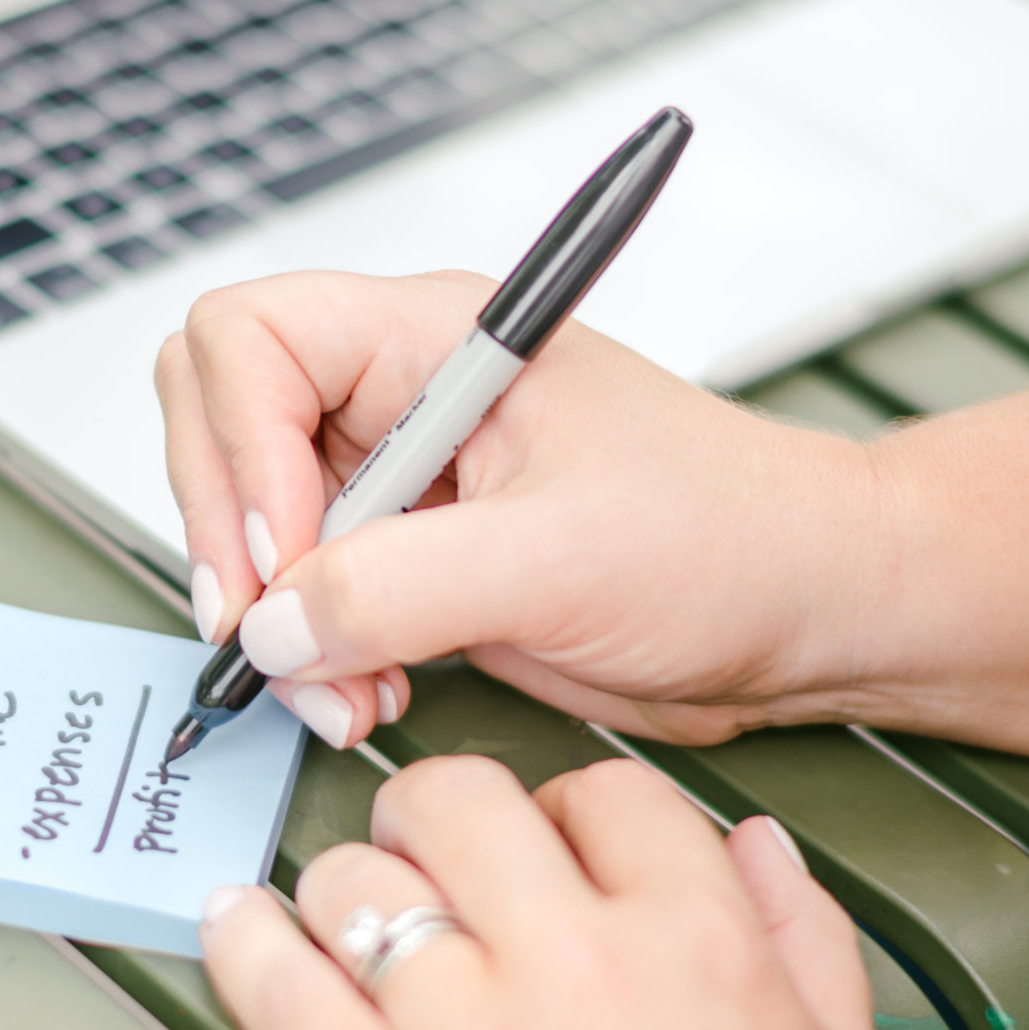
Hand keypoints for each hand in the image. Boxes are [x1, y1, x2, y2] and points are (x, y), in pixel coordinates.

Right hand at [155, 271, 879, 751]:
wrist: (809, 612)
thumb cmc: (731, 539)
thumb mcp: (557, 560)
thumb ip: (396, 587)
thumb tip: (271, 628)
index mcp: (434, 337)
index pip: (250, 339)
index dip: (237, 446)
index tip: (285, 556)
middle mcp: (402, 393)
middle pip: (219, 420)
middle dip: (233, 537)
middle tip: (274, 634)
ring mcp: (400, 475)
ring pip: (251, 521)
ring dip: (274, 617)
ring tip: (343, 689)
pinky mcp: (412, 555)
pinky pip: (305, 594)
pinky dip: (312, 655)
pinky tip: (369, 692)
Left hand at [200, 756, 920, 1029]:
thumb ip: (805, 946)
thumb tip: (759, 853)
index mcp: (698, 948)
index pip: (609, 795)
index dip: (571, 809)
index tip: (554, 838)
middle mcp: (573, 969)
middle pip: (461, 801)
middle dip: (439, 817)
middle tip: (434, 850)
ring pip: (357, 876)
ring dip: (350, 888)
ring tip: (353, 917)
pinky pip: (275, 984)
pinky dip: (245, 944)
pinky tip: (246, 932)